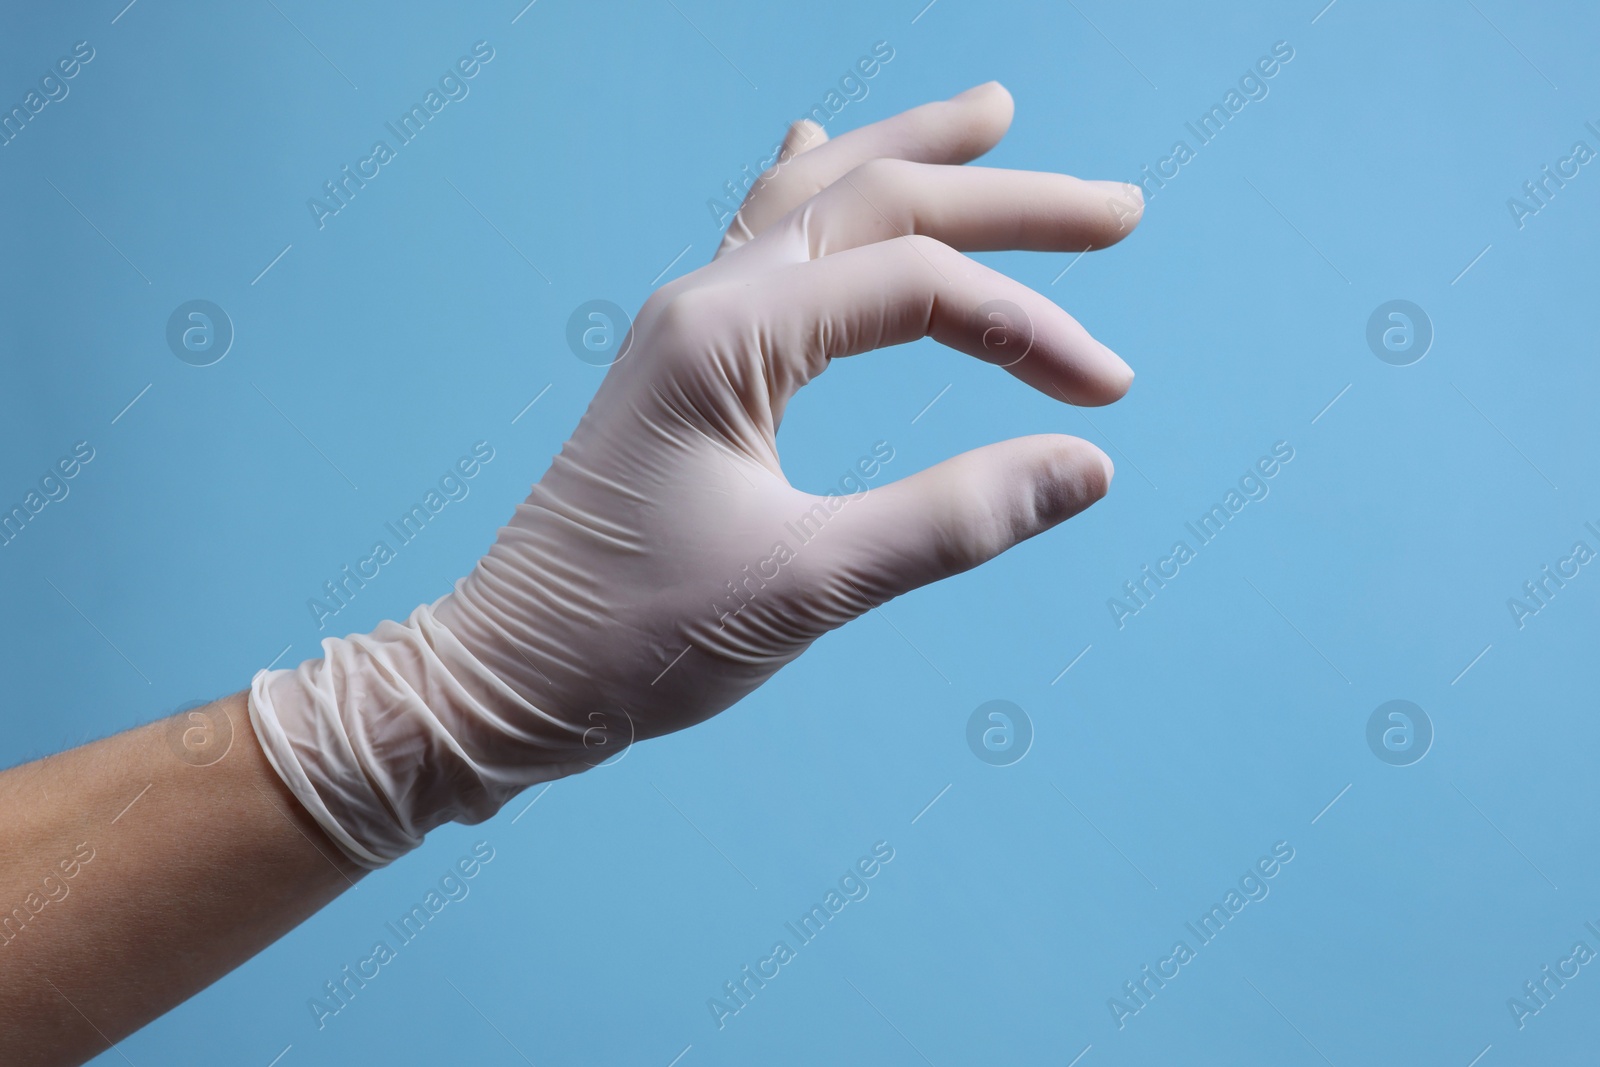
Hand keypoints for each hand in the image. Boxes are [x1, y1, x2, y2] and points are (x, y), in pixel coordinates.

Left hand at [250, 81, 1144, 865]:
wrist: (503, 675)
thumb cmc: (634, 639)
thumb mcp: (806, 589)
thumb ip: (952, 521)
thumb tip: (1088, 466)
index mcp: (730, 340)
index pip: (917, 288)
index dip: (1028, 330)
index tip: (1107, 393)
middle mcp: (707, 305)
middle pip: (877, 201)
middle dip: (1004, 198)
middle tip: (1117, 207)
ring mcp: (689, 326)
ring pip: (818, 200)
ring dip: (912, 157)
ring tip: (994, 116)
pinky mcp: (685, 364)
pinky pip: (761, 242)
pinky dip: (814, 191)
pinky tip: (814, 147)